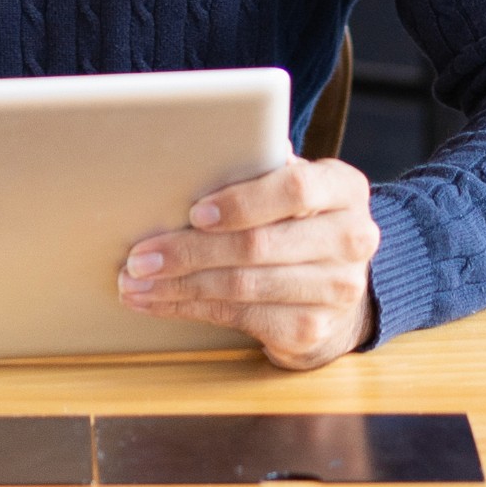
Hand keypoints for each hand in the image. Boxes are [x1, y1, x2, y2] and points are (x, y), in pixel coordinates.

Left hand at [117, 158, 379, 369]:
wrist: (340, 286)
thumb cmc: (298, 221)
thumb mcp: (291, 189)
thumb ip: (259, 170)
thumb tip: (196, 156)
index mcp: (343, 189)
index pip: (295, 189)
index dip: (241, 202)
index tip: (193, 213)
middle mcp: (351, 239)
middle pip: (258, 245)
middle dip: (188, 252)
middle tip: (138, 257)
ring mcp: (337, 290)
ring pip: (243, 287)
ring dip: (179, 286)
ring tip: (135, 283)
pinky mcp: (313, 330)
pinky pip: (241, 319)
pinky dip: (191, 310)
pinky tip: (160, 303)